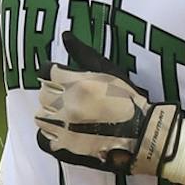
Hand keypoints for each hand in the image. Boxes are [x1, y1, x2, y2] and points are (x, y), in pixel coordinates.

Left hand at [34, 29, 180, 174]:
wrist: (143, 135)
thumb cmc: (129, 99)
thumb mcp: (108, 70)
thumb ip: (83, 53)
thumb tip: (65, 35)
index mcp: (75, 82)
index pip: (45, 71)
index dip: (53, 73)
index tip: (63, 77)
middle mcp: (65, 105)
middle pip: (43, 93)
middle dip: (54, 93)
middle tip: (73, 98)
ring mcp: (63, 129)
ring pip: (41, 115)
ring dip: (51, 113)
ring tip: (70, 115)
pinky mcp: (64, 149)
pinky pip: (42, 139)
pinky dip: (48, 135)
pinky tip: (63, 131)